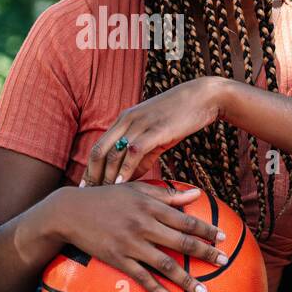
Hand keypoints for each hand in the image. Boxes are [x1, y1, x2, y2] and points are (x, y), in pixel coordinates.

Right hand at [49, 181, 226, 291]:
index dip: (206, 230)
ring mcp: (130, 244)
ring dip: (187, 280)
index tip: (223, 238)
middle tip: (224, 263)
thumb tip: (197, 195)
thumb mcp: (137, 191)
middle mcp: (143, 225)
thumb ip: (168, 195)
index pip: (186, 220)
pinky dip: (157, 289)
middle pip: (182, 242)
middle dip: (206, 253)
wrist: (69, 211)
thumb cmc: (107, 198)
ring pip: (165, 264)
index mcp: (150, 207)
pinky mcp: (117, 259)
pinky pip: (141, 277)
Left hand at [82, 76, 228, 185]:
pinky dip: (125, 169)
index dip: (90, 168)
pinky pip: (134, 151)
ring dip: (107, 175)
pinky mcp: (155, 130)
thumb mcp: (158, 134)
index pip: (99, 147)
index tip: (87, 186)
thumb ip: (145, 153)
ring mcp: (140, 125)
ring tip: (103, 193)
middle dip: (93, 174)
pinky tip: (122, 183)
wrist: (204, 97)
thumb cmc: (182, 116)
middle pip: (100, 151)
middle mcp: (127, 120)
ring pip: (114, 153)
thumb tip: (133, 174)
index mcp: (124, 120)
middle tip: (90, 194)